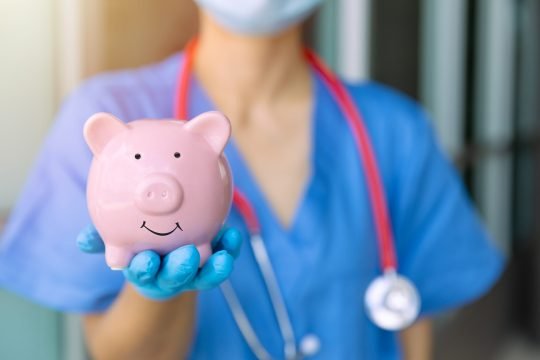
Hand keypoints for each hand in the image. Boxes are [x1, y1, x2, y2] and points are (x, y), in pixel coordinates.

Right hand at [76, 225, 242, 299]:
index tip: (146, 259)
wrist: (161, 248)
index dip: (144, 269)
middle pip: (176, 276)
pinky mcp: (211, 262)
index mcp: (144, 268)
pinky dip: (229, 250)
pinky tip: (233, 236)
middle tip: (187, 256)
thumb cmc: (137, 241)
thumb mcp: (116, 238)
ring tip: (223, 257)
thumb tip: (82, 241)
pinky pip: (223, 258)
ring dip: (214, 268)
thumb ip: (100, 238)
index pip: (142, 272)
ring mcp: (192, 270)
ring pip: (204, 275)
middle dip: (181, 269)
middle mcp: (169, 273)